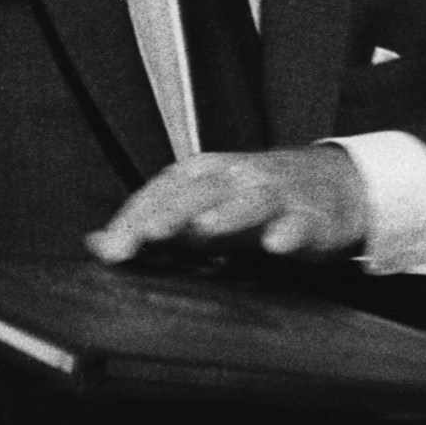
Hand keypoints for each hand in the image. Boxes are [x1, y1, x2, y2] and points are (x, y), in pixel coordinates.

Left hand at [85, 145, 371, 265]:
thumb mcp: (200, 211)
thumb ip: (152, 226)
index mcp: (205, 175)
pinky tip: (276, 244)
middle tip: (151, 234)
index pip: (163, 191)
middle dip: (174, 212)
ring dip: (228, 215)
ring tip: (205, 231)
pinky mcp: (311, 218)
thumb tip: (98, 244)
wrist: (327, 186)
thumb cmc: (253, 201)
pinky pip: (300, 223)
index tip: (114, 250)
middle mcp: (236, 179)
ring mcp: (275, 196)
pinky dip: (289, 232)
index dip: (136, 218)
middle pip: (201, 192)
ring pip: (250, 202)